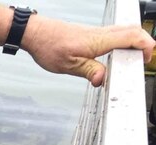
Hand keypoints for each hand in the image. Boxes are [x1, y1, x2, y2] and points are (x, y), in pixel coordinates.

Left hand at [23, 17, 155, 86]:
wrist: (35, 33)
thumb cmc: (48, 46)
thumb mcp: (68, 65)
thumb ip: (89, 71)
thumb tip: (102, 79)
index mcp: (98, 40)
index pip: (132, 36)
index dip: (146, 46)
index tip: (146, 59)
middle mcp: (101, 33)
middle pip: (133, 31)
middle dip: (144, 44)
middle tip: (142, 61)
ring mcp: (96, 32)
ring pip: (124, 31)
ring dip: (134, 42)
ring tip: (131, 60)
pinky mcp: (90, 34)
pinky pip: (114, 34)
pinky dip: (123, 41)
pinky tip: (116, 54)